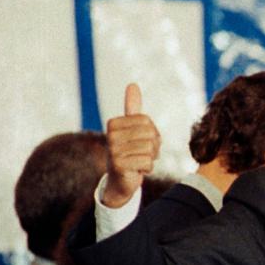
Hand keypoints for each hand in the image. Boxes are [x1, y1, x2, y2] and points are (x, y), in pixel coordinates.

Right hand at [102, 83, 160, 207]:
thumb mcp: (131, 129)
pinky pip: (147, 162)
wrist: (120, 181)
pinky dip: (147, 168)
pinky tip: (137, 170)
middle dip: (153, 146)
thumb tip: (132, 84)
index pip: (147, 121)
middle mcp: (110, 135)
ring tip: (139, 161)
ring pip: (150, 149)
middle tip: (143, 153)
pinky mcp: (118, 165)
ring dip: (151, 158)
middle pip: (150, 134)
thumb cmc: (129, 152)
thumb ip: (132, 108)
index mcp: (113, 123)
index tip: (142, 141)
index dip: (152, 133)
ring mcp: (113, 150)